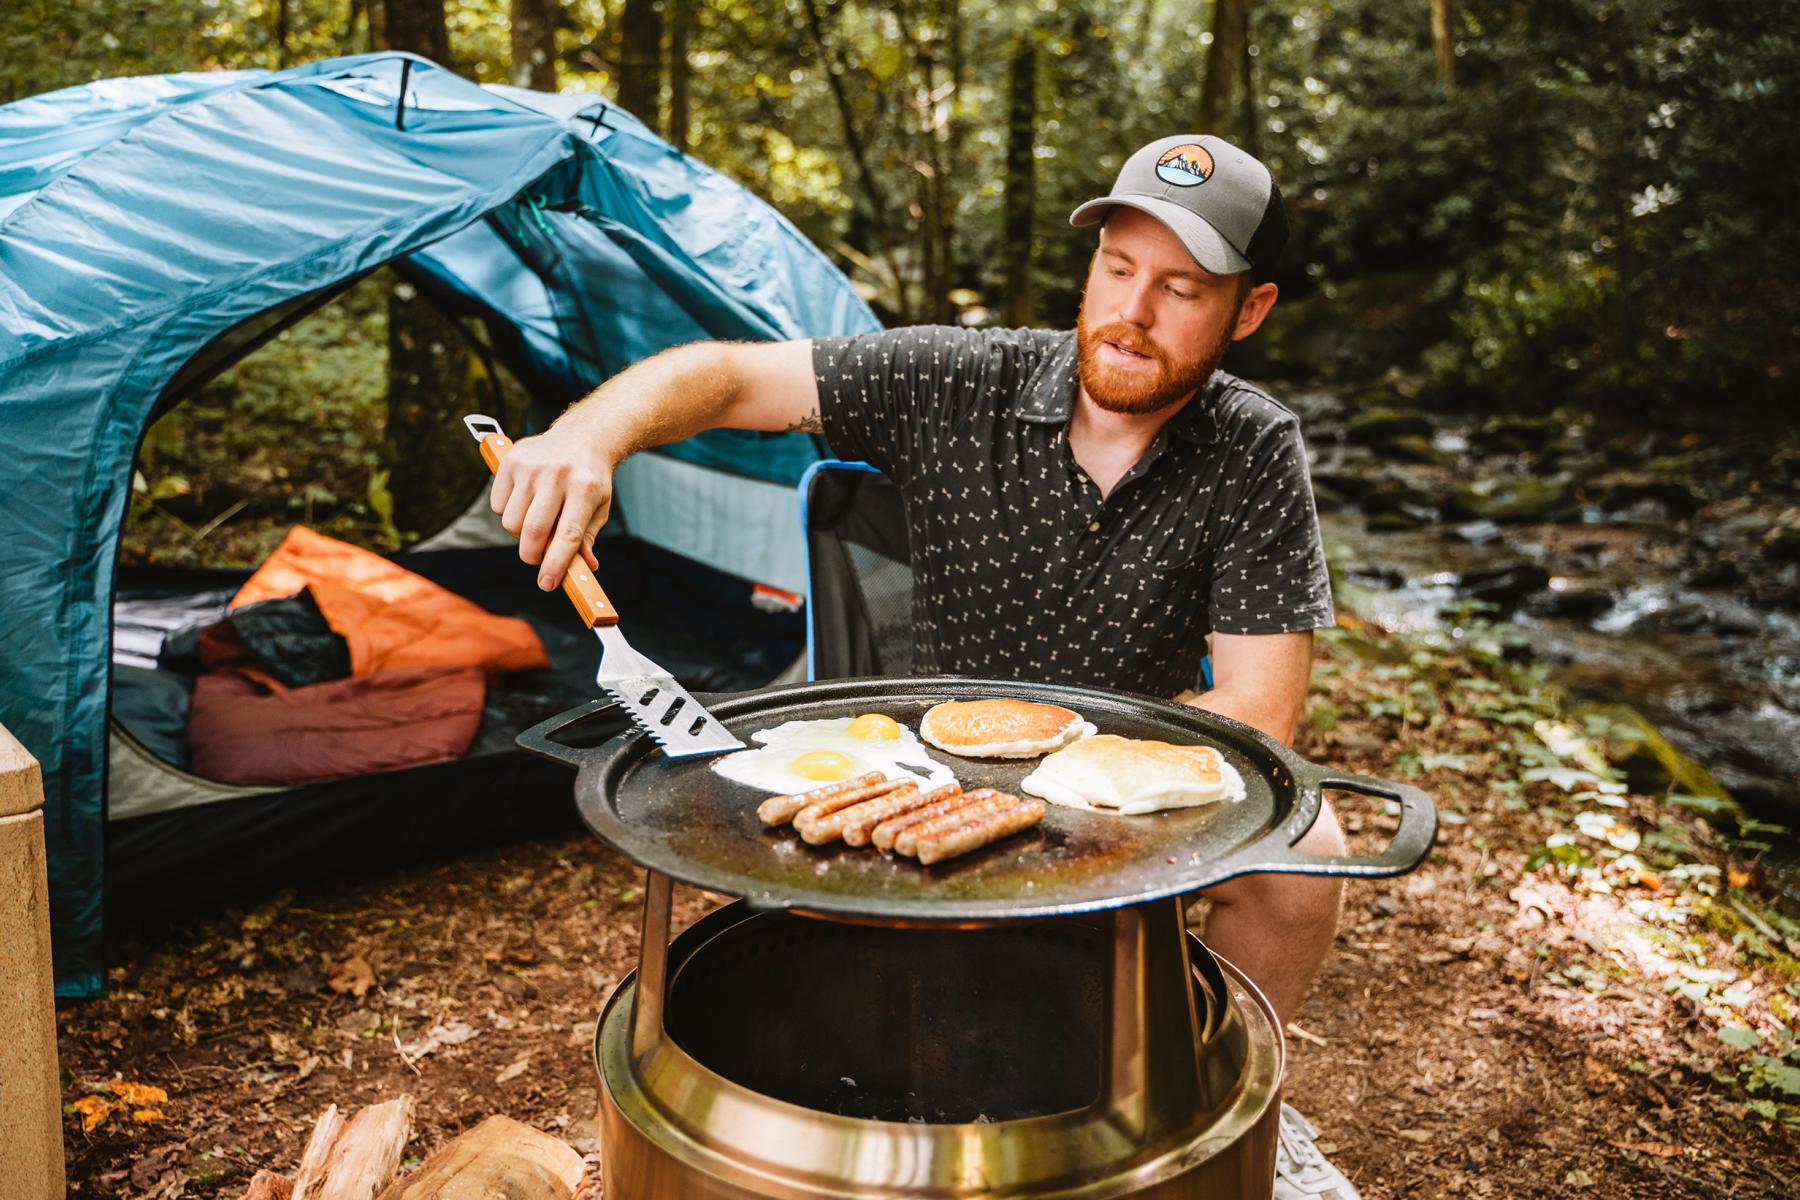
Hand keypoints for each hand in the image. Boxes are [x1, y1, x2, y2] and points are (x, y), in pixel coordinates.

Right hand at [490, 429, 611, 589]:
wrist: (583, 436)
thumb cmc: (591, 479)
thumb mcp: (600, 507)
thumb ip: (587, 538)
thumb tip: (585, 569)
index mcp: (585, 488)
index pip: (568, 535)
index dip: (555, 564)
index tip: (547, 584)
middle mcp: (557, 475)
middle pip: (533, 531)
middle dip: (532, 555)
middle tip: (538, 558)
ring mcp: (531, 466)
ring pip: (511, 522)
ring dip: (520, 533)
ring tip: (536, 521)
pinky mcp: (511, 461)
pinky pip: (498, 505)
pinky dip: (508, 513)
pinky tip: (525, 502)